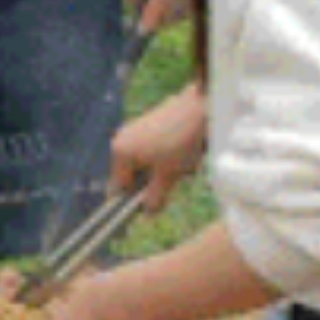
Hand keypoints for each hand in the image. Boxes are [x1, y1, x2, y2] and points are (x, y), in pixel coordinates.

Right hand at [112, 83, 208, 210]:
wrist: (200, 106)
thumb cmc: (181, 142)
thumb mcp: (168, 176)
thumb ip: (154, 198)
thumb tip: (147, 212)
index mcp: (120, 152)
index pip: (120, 188)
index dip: (136, 199)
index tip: (155, 202)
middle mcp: (122, 139)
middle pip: (135, 175)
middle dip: (155, 181)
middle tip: (175, 176)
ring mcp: (135, 129)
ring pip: (148, 163)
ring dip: (164, 169)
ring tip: (184, 161)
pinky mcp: (150, 123)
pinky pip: (155, 150)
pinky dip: (169, 156)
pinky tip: (185, 150)